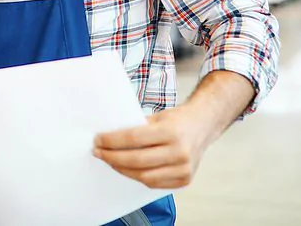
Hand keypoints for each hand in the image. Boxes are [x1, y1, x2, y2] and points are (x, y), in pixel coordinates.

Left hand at [93, 105, 210, 188]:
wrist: (203, 126)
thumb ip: (136, 128)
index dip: (112, 141)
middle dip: (112, 157)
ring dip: (122, 170)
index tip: (98, 140)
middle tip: (98, 153)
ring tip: (111, 161)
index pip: (133, 138)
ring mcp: (184, 168)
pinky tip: (128, 169)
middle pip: (136, 160)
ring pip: (144, 176)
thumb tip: (108, 138)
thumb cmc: (178, 120)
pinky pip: (154, 184)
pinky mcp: (184, 179)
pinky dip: (138, 177)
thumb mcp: (157, 117)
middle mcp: (179, 151)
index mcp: (171, 131)